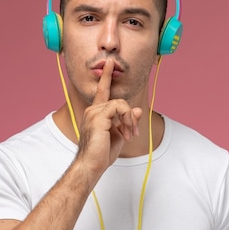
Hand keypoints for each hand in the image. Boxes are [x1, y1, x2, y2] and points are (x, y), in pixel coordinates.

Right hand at [75, 59, 142, 177]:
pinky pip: (120, 108)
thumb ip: (127, 121)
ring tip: (129, 135)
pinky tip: (125, 133)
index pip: (102, 91)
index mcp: (95, 113)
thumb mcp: (119, 135)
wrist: (91, 166)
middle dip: (130, 117)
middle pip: (119, 101)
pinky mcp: (98, 117)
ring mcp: (94, 112)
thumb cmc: (101, 154)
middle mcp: (92, 110)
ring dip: (130, 120)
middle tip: (133, 133)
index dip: (107, 77)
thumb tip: (137, 109)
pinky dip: (127, 119)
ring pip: (121, 104)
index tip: (110, 63)